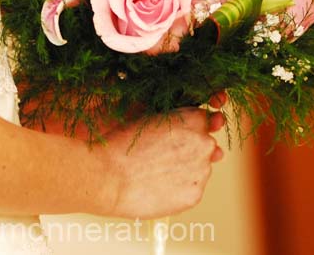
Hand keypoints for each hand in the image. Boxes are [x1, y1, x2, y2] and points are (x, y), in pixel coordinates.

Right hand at [98, 107, 224, 218]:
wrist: (108, 177)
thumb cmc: (122, 145)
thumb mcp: (148, 118)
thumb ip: (175, 120)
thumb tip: (193, 129)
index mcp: (193, 119)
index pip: (205, 120)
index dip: (189, 128)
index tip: (176, 135)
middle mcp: (203, 144)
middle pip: (205, 145)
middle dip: (190, 149)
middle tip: (163, 156)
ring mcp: (201, 171)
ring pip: (200, 168)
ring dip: (186, 169)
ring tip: (156, 172)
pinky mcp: (194, 195)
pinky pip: (193, 189)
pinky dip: (180, 188)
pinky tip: (159, 186)